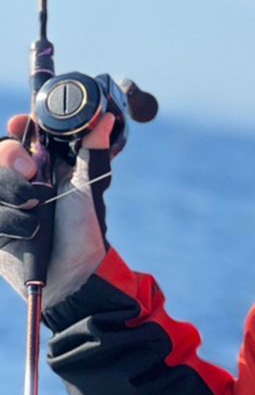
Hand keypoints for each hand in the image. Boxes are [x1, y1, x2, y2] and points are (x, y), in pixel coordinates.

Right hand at [0, 114, 113, 306]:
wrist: (72, 276)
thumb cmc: (82, 233)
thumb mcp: (87, 188)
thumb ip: (91, 151)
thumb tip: (105, 118)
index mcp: (40, 168)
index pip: (18, 137)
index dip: (18, 127)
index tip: (20, 123)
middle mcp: (17, 182)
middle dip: (10, 158)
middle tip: (31, 171)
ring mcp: (3, 205)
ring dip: (11, 192)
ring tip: (35, 210)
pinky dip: (7, 220)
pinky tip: (27, 231)